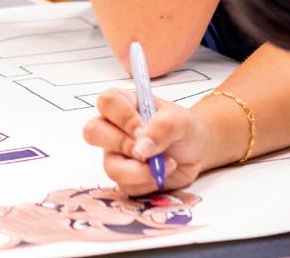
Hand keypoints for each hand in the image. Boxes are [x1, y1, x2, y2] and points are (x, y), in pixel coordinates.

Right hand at [83, 88, 209, 194]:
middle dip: (122, 145)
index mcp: (124, 104)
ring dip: (142, 171)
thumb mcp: (180, 121)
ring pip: (111, 167)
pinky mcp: (124, 177)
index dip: (122, 117)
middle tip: (147, 150)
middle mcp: (113, 128)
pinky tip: (162, 173)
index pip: (107, 102)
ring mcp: (115, 153)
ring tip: (167, 163)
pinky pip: (127, 186)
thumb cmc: (184, 128)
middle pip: (93, 132)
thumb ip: (162, 127)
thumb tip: (141, 148)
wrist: (196, 151)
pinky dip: (148, 183)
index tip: (142, 127)